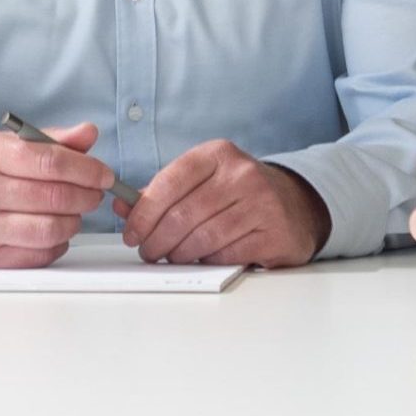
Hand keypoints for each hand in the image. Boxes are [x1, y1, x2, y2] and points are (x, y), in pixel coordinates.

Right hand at [0, 123, 113, 267]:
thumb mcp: (4, 145)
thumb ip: (50, 140)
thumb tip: (89, 134)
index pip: (49, 161)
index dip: (86, 169)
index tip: (104, 174)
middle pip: (53, 198)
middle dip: (86, 196)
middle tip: (95, 193)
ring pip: (48, 230)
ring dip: (74, 222)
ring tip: (75, 212)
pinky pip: (36, 255)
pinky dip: (56, 244)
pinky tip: (54, 231)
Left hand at [114, 139, 328, 266]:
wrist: (294, 204)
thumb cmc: (238, 193)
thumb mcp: (203, 180)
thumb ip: (162, 192)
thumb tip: (121, 205)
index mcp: (218, 154)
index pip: (170, 182)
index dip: (144, 212)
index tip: (131, 232)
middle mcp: (242, 174)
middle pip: (183, 215)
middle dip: (156, 240)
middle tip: (149, 252)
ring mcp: (261, 203)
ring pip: (202, 239)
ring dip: (179, 255)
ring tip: (172, 257)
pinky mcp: (273, 233)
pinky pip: (226, 254)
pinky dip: (207, 261)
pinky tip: (203, 258)